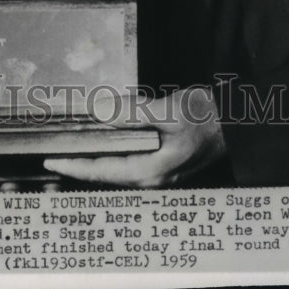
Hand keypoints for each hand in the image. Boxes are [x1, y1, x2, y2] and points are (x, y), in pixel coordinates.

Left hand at [43, 88, 224, 187]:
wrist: (238, 122)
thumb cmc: (206, 116)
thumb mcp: (166, 109)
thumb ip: (132, 112)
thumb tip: (100, 112)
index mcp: (150, 171)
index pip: (102, 170)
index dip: (74, 166)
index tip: (50, 161)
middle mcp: (152, 179)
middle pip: (106, 173)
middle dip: (79, 162)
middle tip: (54, 150)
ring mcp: (159, 174)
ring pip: (116, 169)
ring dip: (94, 157)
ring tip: (71, 145)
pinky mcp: (163, 164)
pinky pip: (128, 162)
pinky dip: (111, 152)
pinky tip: (103, 139)